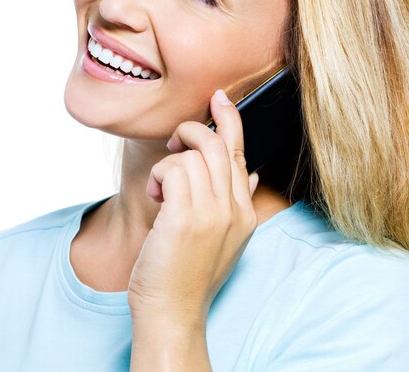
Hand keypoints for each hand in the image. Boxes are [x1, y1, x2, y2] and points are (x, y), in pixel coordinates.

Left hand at [127, 88, 259, 325]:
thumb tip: (252, 175)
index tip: (218, 98)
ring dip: (168, 165)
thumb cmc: (190, 273)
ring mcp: (212, 214)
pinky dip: (159, 176)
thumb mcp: (226, 238)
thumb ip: (241, 202)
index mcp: (245, 212)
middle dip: (190, 132)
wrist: (172, 311)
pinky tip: (156, 198)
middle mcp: (234, 209)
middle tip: (173, 145)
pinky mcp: (186, 218)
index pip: (240, 153)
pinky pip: (174, 170)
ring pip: (193, 155)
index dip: (229, 120)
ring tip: (161, 191)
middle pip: (217, 145)